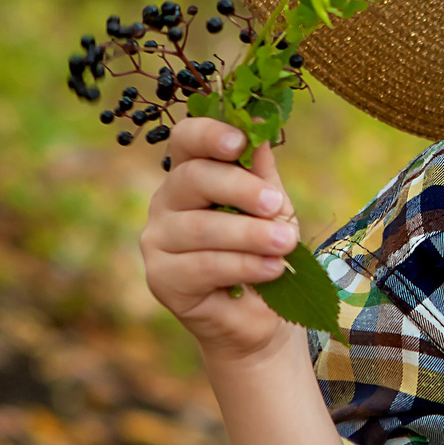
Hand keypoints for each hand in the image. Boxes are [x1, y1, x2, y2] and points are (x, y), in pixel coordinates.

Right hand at [139, 122, 304, 365]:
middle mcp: (166, 202)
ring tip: (286, 244)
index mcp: (191, 174)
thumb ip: (262, 174)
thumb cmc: (264, 251)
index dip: (209, 133)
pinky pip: (204, 265)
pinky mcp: (161, 278)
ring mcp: (157, 240)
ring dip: (251, 235)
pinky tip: (272, 269)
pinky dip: (244, 265)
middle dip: (240, 190)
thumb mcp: (272, 208)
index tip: (239, 142)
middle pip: (192, 178)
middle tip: (276, 205)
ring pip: (201, 227)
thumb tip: (262, 129)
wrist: (262, 315)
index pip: (185, 139)